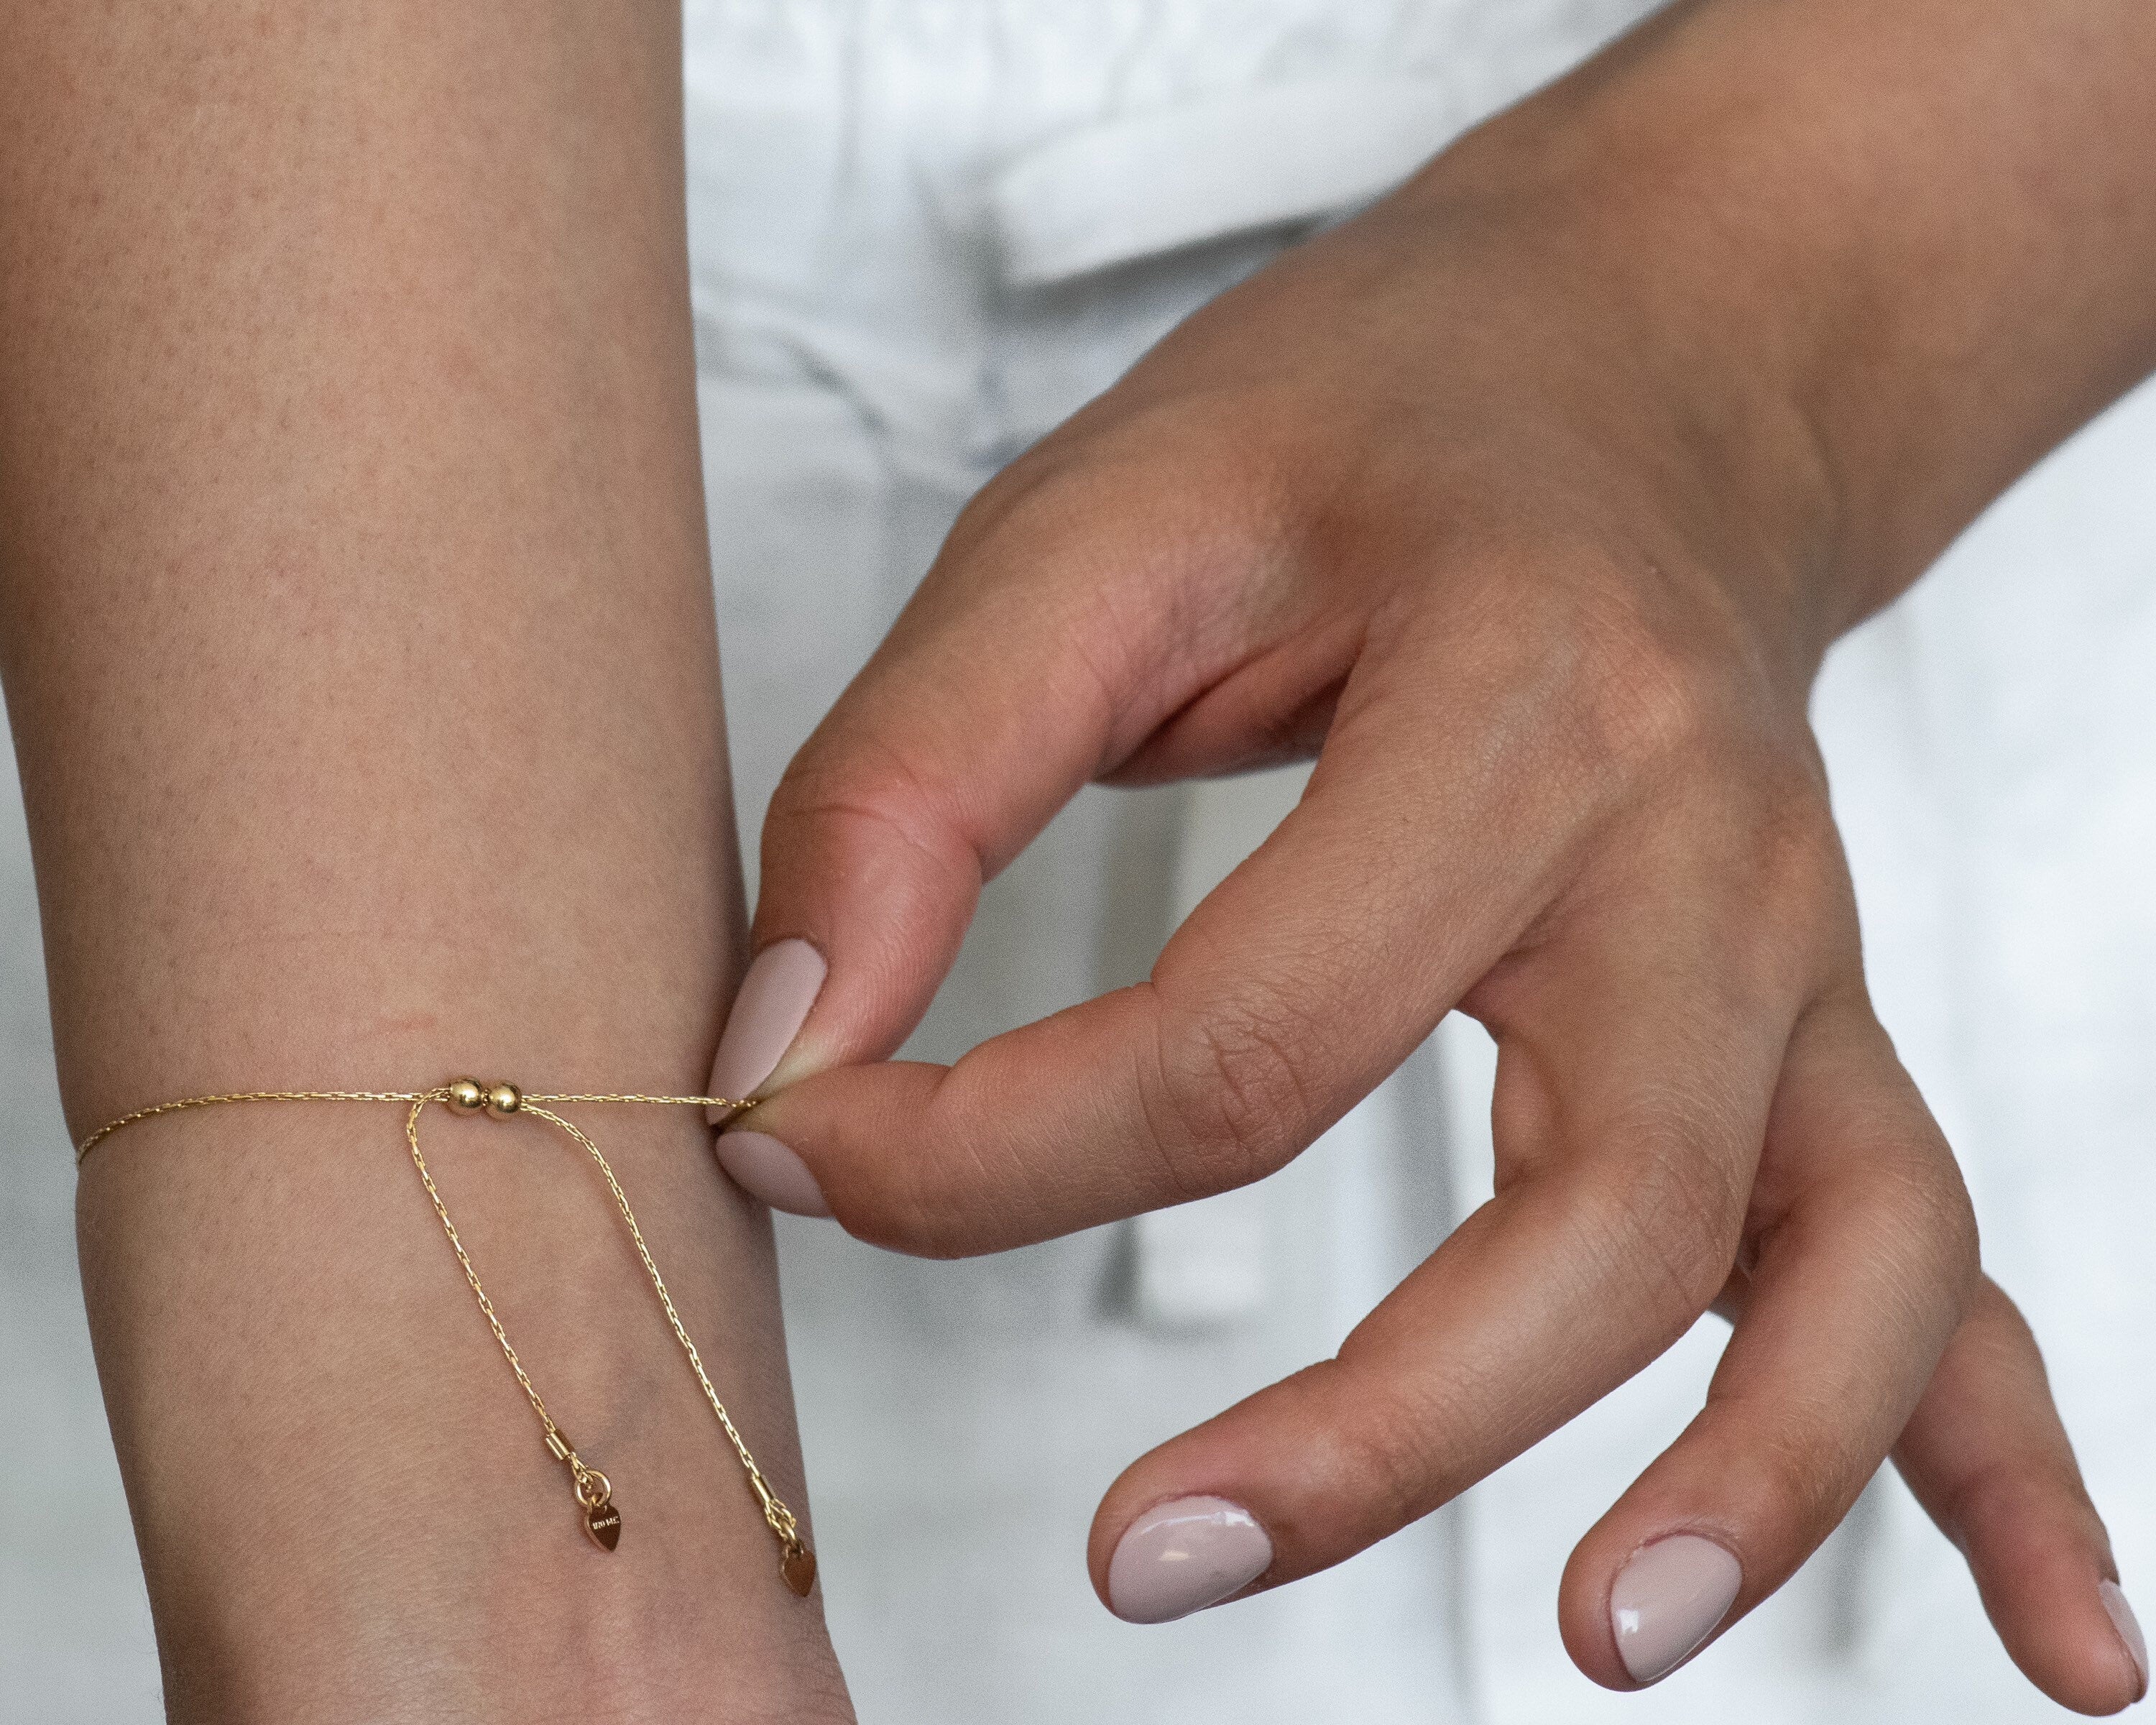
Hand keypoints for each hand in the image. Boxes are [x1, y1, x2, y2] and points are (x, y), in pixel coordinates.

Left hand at [714, 3, 2152, 1708]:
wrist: (1633, 347)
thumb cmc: (1361, 419)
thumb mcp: (1089, 533)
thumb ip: (910, 781)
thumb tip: (779, 1051)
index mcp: (1522, 698)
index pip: (1253, 1032)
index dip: (991, 1149)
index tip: (814, 1153)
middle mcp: (1709, 848)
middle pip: (1600, 1205)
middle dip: (1370, 1428)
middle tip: (1142, 1553)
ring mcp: (1800, 952)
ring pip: (1831, 1264)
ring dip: (1748, 1484)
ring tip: (1589, 1638)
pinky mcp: (1823, 1024)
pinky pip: (1954, 1269)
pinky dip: (2000, 1470)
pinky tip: (2056, 1647)